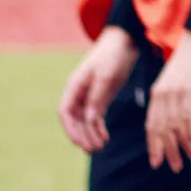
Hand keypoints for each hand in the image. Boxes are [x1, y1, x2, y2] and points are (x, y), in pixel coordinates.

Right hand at [57, 26, 137, 152]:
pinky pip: (95, 117)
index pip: (65, 112)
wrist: (126, 41)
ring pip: (85, 121)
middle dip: (82, 135)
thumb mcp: (106, 75)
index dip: (69, 129)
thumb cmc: (113, 54)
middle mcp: (79, 93)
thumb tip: (88, 120)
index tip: (78, 143)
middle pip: (75, 120)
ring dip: (90, 134)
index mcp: (74, 86)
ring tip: (99, 147)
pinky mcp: (101, 97)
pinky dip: (98, 127)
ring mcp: (90, 96)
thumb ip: (97, 97)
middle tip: (92, 149)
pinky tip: (104, 137)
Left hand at [145, 31, 190, 171]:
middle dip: (165, 151)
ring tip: (183, 162)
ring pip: (174, 128)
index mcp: (157, 92)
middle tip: (171, 167)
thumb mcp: (174, 78)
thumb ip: (168, 96)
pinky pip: (188, 119)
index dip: (153, 144)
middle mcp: (164, 96)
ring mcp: (177, 94)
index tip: (156, 161)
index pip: (151, 125)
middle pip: (160, 130)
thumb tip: (171, 117)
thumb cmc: (189, 58)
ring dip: (179, 148)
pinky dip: (190, 136)